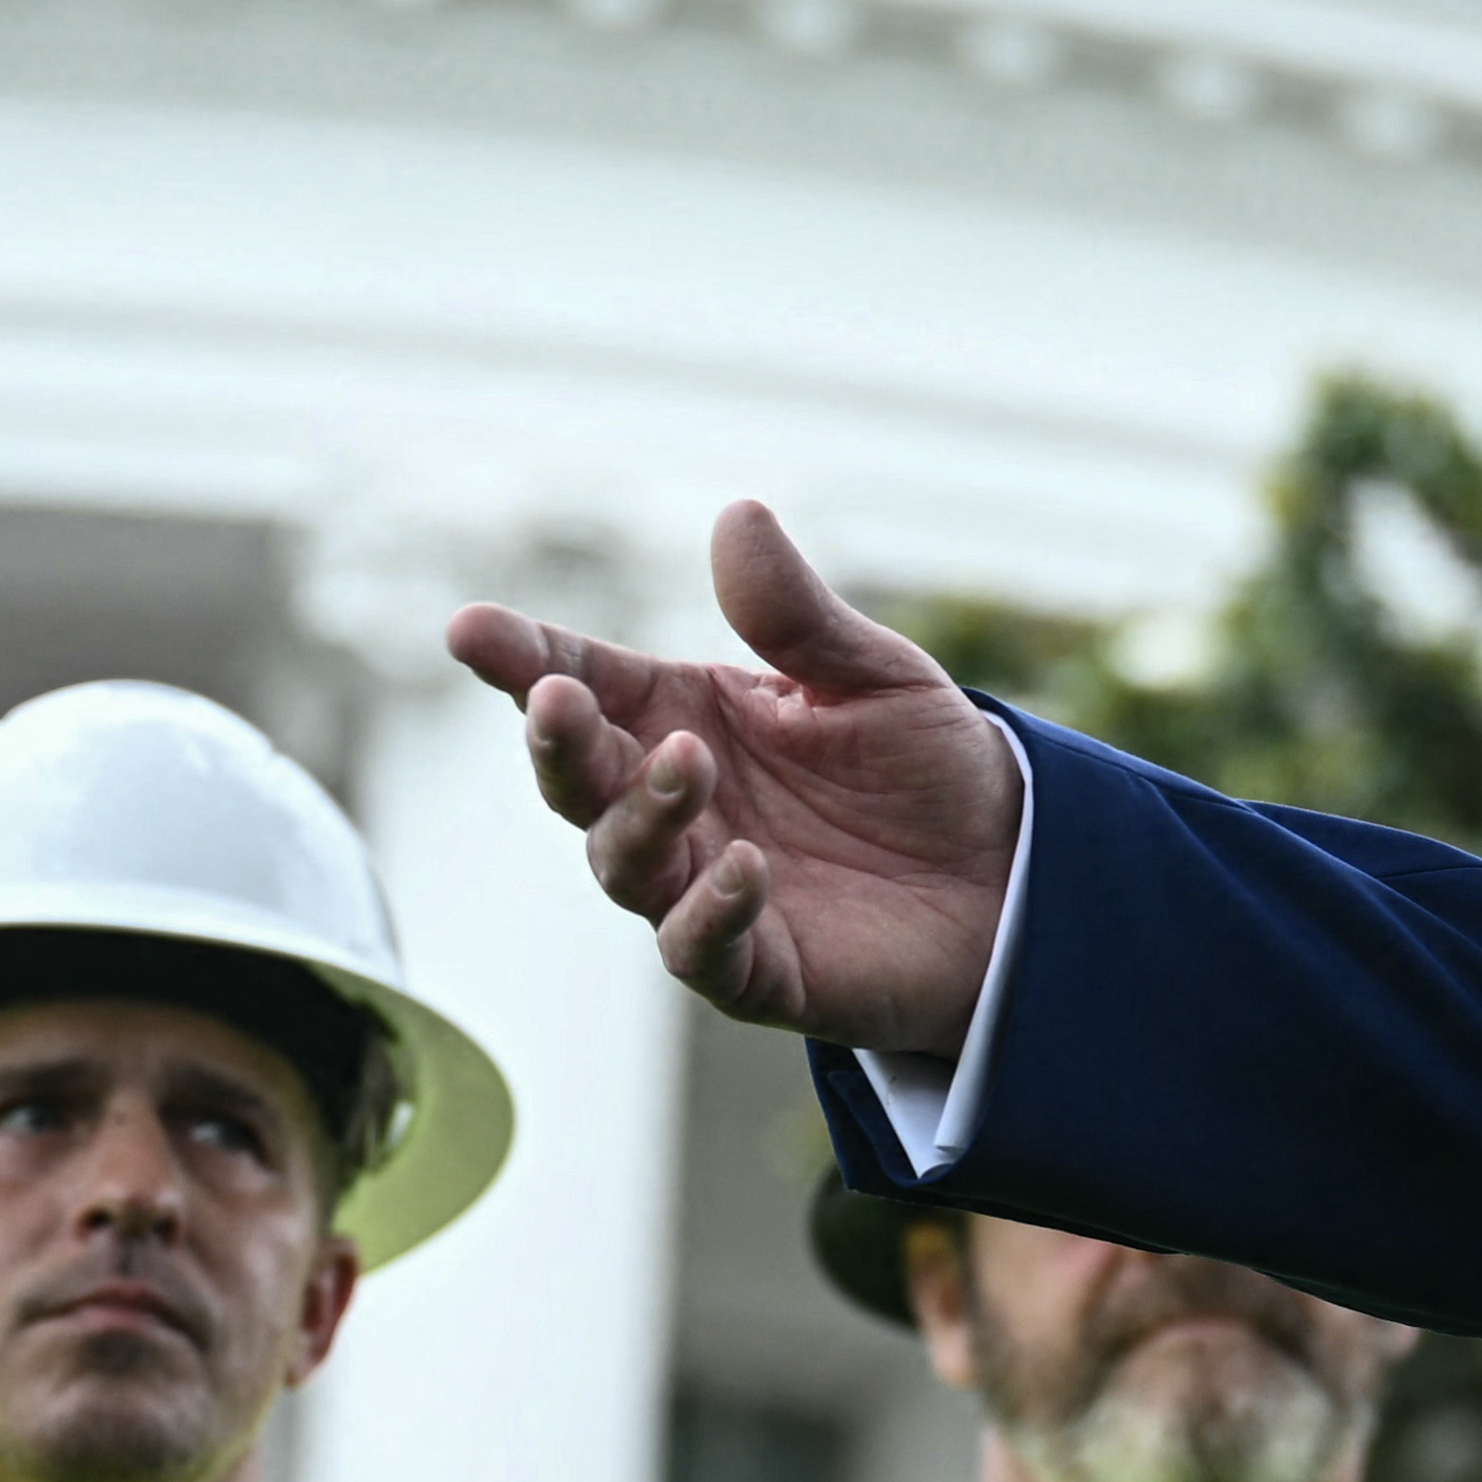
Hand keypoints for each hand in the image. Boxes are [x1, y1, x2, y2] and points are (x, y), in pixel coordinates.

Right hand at [451, 506, 1028, 1053]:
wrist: (1011, 876)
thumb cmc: (923, 767)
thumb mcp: (872, 673)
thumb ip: (795, 613)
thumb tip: (739, 513)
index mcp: (685, 717)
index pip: (584, 683)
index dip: (522, 659)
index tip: (470, 630)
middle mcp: (675, 805)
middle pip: (579, 778)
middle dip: (558, 741)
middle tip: (558, 699)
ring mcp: (701, 888)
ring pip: (624, 862)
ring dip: (641, 814)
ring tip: (686, 764)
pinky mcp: (752, 967)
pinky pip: (700, 947)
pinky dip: (710, 910)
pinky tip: (743, 867)